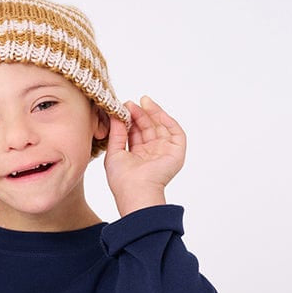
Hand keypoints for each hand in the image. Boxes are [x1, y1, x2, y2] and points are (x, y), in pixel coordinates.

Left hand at [104, 96, 185, 215]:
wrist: (136, 190)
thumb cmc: (122, 179)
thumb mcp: (114, 152)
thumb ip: (116, 133)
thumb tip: (115, 115)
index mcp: (138, 157)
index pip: (136, 134)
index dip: (131, 120)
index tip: (123, 108)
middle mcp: (152, 155)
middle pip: (149, 129)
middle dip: (141, 115)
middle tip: (131, 103)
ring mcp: (165, 153)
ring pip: (161, 127)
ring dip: (153, 114)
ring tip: (142, 102)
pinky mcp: (177, 152)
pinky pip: (175, 131)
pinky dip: (166, 119)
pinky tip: (155, 111)